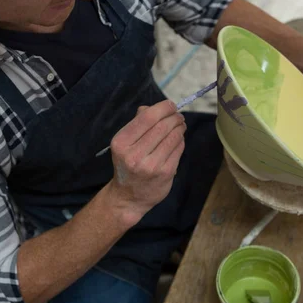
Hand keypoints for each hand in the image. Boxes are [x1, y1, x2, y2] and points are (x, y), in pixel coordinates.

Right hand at [107, 100, 185, 226]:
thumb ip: (138, 122)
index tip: (171, 105)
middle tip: (178, 116)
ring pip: (173, 137)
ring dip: (180, 128)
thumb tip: (156, 107)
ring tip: (180, 126)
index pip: (147, 117)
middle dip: (174, 117)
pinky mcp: (165, 173)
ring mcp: (151, 165)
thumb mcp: (124, 143)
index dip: (163, 107)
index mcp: (121, 143)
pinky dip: (181, 141)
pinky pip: (178, 149)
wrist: (128, 197)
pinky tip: (177, 140)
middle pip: (162, 126)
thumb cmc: (127, 164)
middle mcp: (134, 154)